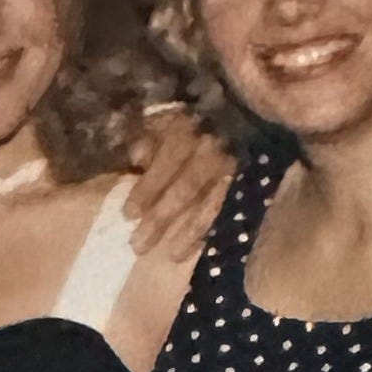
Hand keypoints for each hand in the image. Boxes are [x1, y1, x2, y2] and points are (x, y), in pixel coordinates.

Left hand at [122, 103, 233, 259]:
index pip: (167, 163)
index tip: (128, 214)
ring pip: (210, 205)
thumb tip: (137, 159)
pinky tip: (195, 250)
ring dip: (189, 233)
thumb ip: (149, 138)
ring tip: (172, 255)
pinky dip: (209, 231)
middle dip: (162, 218)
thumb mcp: (164, 120)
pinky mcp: (242, 185)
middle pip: (186, 189)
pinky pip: (224, 211)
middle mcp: (212, 152)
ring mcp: (231, 171)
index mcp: (188, 132)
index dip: (148, 189)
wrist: (238, 116)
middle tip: (139, 245)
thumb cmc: (189, 122)